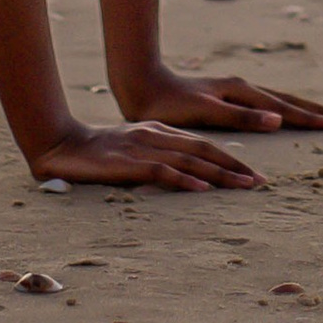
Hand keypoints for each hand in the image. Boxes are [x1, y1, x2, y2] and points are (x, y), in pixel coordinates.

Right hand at [31, 119, 263, 192]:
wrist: (60, 146)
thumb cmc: (96, 153)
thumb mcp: (133, 150)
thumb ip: (157, 157)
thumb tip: (186, 175)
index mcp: (159, 131)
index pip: (203, 144)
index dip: (230, 158)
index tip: (253, 174)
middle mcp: (156, 136)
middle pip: (204, 150)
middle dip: (235, 166)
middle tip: (261, 183)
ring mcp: (143, 148)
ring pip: (190, 160)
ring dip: (220, 175)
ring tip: (244, 187)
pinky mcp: (128, 164)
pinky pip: (162, 172)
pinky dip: (185, 181)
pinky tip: (203, 190)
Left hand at [123, 66, 322, 135]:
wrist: (142, 87)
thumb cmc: (170, 105)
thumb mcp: (205, 112)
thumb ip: (240, 116)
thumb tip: (278, 119)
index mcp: (242, 92)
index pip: (286, 108)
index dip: (313, 118)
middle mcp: (243, 88)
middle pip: (289, 100)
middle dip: (318, 110)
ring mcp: (236, 91)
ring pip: (279, 100)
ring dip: (304, 109)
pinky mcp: (228, 97)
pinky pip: (266, 104)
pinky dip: (284, 110)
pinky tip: (284, 116)